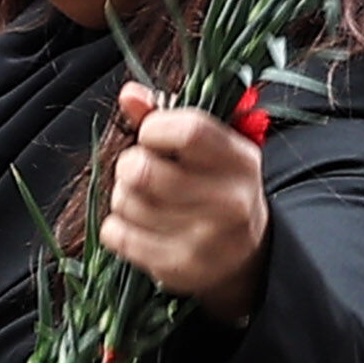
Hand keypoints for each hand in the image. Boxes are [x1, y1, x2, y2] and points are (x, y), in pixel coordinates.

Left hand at [97, 82, 268, 322]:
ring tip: (145, 198)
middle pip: (143, 170)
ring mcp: (203, 238)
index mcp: (240, 161)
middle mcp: (228, 200)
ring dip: (123, 195)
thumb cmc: (220, 188)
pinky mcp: (177, 267)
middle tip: (140, 169)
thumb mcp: (211, 149)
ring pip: (126, 202)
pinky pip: (117, 235)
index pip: (188, 132)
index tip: (151, 134)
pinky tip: (140, 225)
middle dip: (129, 164)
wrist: (246, 257)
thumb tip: (130, 95)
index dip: (154, 127)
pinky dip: (118, 227)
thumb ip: (168, 117)